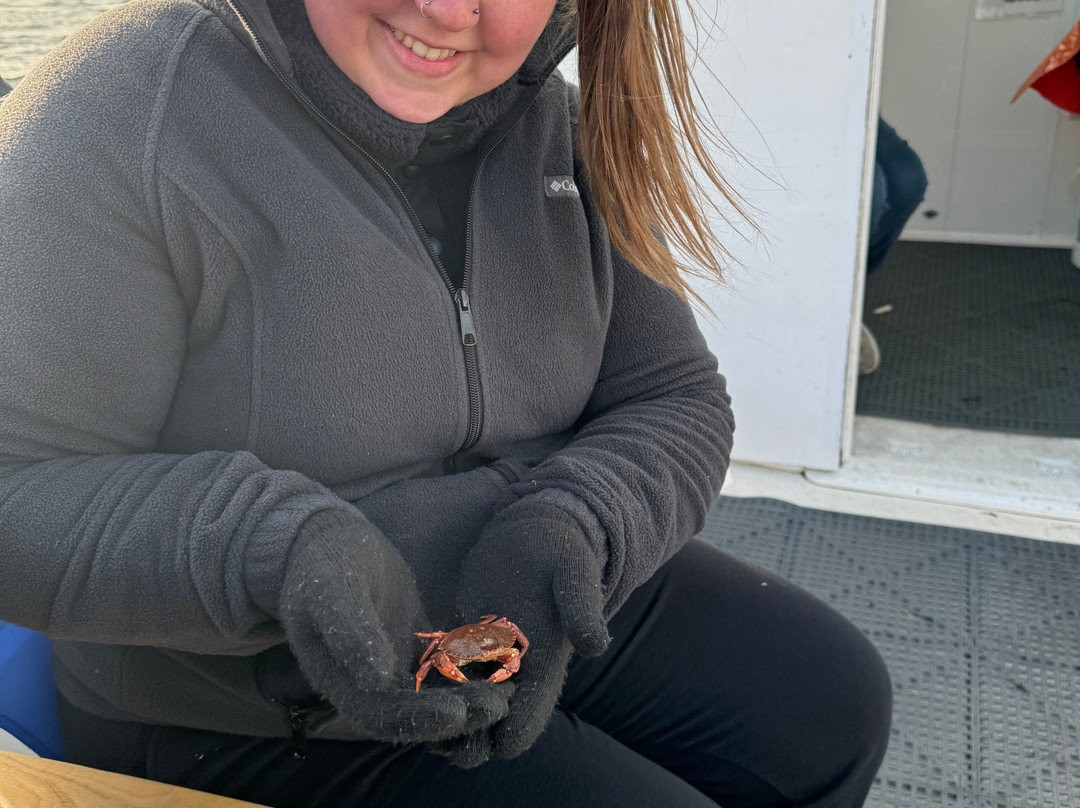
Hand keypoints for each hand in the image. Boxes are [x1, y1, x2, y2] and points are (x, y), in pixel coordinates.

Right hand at [278, 510, 510, 743]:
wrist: (328, 537)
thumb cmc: (323, 562)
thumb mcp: (331, 592)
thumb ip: (350, 634)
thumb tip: (377, 681)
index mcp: (341, 679)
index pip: (381, 716)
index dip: (420, 720)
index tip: (458, 712)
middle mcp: (367, 682)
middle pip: (415, 712)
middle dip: (456, 714)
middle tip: (499, 704)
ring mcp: (392, 663)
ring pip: (434, 693)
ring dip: (469, 697)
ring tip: (508, 691)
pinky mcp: (413, 644)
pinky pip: (444, 664)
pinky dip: (471, 668)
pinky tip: (502, 662)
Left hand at [434, 503, 608, 765]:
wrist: (537, 530)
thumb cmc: (559, 550)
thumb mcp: (574, 572)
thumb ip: (583, 607)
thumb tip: (594, 646)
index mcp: (542, 669)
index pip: (523, 726)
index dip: (499, 736)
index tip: (473, 722)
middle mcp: (514, 674)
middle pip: (488, 732)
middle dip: (463, 740)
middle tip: (431, 730)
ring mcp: (486, 660)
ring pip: (462, 711)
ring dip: (442, 719)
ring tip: (412, 713)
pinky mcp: (463, 641)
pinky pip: (443, 680)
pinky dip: (428, 689)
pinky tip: (405, 684)